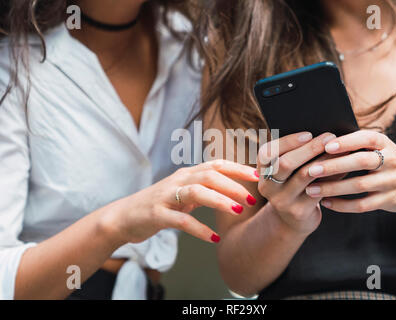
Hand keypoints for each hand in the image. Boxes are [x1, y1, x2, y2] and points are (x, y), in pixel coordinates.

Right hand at [105, 160, 258, 243]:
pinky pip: (181, 220)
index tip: (257, 175)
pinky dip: (199, 229)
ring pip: (196, 192)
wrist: (124, 216)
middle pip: (209, 175)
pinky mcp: (157, 214)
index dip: (237, 168)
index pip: (216, 165)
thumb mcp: (182, 192)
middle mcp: (178, 181)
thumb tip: (230, 188)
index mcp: (187, 174)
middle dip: (233, 185)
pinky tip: (213, 237)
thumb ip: (203, 188)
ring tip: (237, 210)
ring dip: (219, 201)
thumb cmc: (159, 204)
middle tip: (251, 199)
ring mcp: (166, 196)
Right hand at [256, 131, 337, 235]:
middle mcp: (267, 186)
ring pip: (304, 176)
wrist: (292, 219)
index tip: (309, 134)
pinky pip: (318, 190)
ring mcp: (281, 200)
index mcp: (261, 170)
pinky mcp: (298, 211)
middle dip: (309, 148)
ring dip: (324, 160)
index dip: (288, 142)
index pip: (268, 152)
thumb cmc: (294, 184)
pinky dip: (332, 176)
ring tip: (341, 150)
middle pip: (285, 163)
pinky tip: (344, 168)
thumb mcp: (287, 171)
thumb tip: (323, 135)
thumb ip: (297, 153)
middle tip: (329, 137)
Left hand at [304, 130, 395, 212]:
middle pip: (361, 162)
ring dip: (332, 188)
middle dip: (334, 166)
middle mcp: (390, 160)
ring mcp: (391, 181)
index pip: (366, 139)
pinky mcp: (388, 200)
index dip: (346, 142)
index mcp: (384, 143)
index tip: (326, 146)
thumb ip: (355, 144)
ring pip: (359, 185)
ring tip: (311, 190)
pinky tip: (325, 203)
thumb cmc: (385, 160)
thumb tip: (319, 141)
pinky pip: (362, 205)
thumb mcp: (378, 147)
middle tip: (311, 170)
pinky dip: (342, 205)